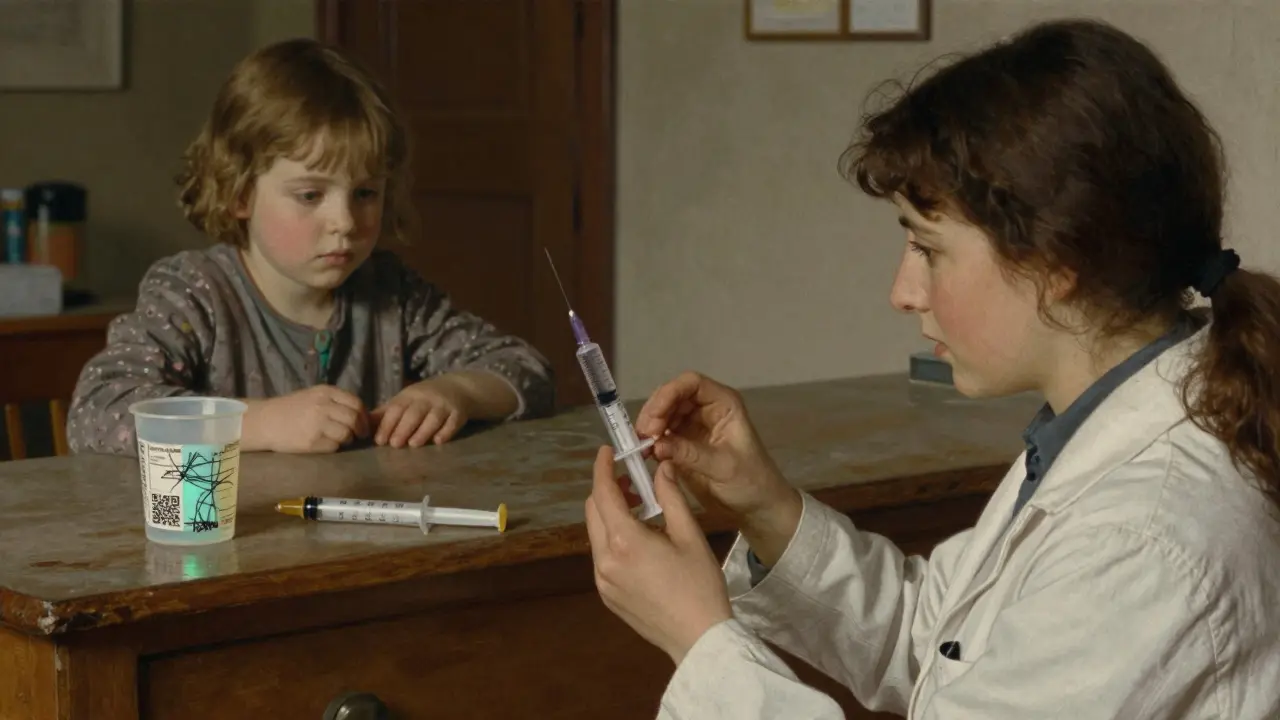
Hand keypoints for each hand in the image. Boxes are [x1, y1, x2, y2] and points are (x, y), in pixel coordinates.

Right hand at [245, 385, 368, 453]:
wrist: (265, 421)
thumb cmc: (292, 408)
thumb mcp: (314, 396)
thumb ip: (336, 402)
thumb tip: (362, 414)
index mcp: (325, 392)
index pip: (356, 403)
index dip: (364, 416)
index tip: (364, 424)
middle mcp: (323, 406)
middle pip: (354, 419)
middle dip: (360, 429)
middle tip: (359, 435)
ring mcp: (317, 424)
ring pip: (346, 434)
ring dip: (348, 439)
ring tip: (340, 439)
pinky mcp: (311, 442)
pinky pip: (334, 446)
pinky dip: (334, 446)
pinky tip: (326, 443)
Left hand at [371, 377, 470, 447]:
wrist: (458, 388)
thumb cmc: (424, 399)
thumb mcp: (405, 401)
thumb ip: (385, 414)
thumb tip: (362, 426)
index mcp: (410, 395)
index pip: (396, 408)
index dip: (387, 424)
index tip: (379, 440)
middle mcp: (427, 399)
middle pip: (414, 413)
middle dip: (403, 428)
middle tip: (394, 445)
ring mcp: (444, 405)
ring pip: (433, 418)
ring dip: (423, 431)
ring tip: (414, 444)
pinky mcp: (459, 413)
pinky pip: (452, 423)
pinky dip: (446, 432)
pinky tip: (438, 441)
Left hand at [585, 446, 731, 664]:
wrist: (697, 639)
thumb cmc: (699, 584)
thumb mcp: (689, 535)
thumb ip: (671, 497)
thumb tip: (661, 468)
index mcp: (624, 540)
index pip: (602, 493)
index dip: (602, 468)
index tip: (607, 451)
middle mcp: (604, 559)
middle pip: (593, 511)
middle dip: (607, 490)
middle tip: (631, 480)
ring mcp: (602, 580)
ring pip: (596, 534)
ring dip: (611, 515)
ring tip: (641, 510)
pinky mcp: (606, 595)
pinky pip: (602, 556)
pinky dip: (613, 538)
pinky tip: (639, 541)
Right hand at [637, 372, 801, 566]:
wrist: (757, 507)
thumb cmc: (751, 482)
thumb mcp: (723, 467)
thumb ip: (690, 454)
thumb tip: (657, 444)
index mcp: (723, 404)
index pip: (691, 384)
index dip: (669, 394)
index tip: (654, 418)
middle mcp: (706, 409)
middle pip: (672, 396)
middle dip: (655, 412)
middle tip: (643, 436)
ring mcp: (693, 426)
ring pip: (663, 414)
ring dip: (649, 427)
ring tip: (642, 447)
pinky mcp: (683, 444)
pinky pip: (661, 435)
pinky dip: (651, 442)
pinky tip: (645, 455)